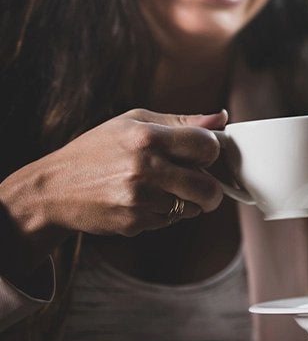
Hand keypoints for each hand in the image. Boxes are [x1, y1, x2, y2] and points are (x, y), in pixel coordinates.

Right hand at [3, 109, 226, 246]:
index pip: (207, 146)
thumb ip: (181, 121)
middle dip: (211, 189)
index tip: (202, 154)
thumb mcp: (133, 122)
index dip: (211, 151)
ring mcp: (139, 199)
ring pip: (191, 207)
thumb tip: (221, 117)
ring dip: (185, 201)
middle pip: (207, 187)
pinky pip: (170, 221)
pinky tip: (142, 201)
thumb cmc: (96, 150)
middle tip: (200, 183)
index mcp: (146, 137)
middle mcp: (144, 169)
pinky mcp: (134, 223)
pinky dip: (164, 213)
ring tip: (160, 188)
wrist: (53, 190)